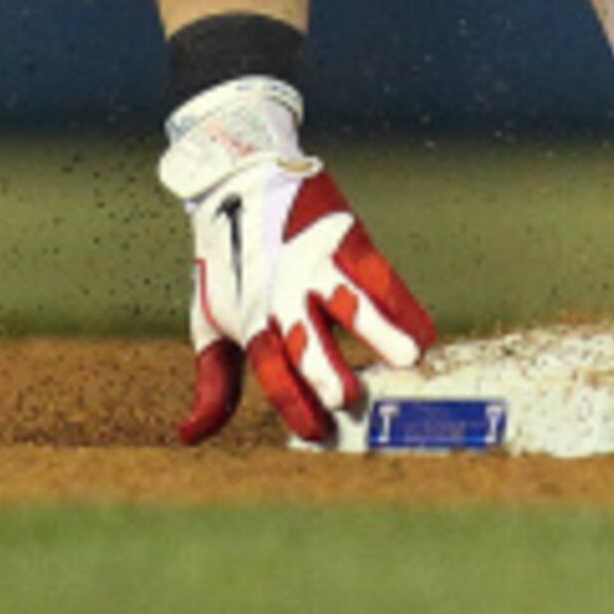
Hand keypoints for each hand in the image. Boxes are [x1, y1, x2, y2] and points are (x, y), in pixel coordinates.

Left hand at [158, 76, 436, 443]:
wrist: (239, 178)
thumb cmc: (227, 263)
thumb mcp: (210, 320)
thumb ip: (214, 382)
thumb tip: (189, 436)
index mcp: (250, 318)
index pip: (270, 367)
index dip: (292, 401)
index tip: (317, 431)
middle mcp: (281, 292)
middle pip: (305, 337)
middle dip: (324, 368)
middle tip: (349, 398)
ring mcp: (314, 262)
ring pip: (349, 300)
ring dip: (378, 330)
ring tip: (408, 357)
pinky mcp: (344, 236)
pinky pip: (379, 274)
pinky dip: (404, 304)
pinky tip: (425, 332)